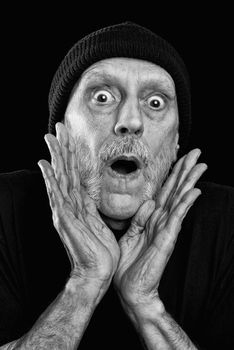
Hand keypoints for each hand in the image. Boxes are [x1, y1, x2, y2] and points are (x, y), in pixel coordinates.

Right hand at [38, 123, 119, 288]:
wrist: (96, 273)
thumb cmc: (99, 251)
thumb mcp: (98, 223)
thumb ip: (92, 207)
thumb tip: (90, 195)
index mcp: (79, 205)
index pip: (74, 174)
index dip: (71, 156)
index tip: (69, 138)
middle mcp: (69, 205)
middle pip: (64, 171)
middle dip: (61, 149)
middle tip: (57, 128)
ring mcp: (65, 212)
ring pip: (60, 178)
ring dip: (55, 157)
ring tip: (50, 138)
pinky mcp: (66, 220)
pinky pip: (57, 196)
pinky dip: (50, 180)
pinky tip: (45, 166)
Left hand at [114, 149, 206, 310]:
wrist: (130, 290)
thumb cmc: (128, 265)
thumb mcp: (129, 236)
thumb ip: (138, 219)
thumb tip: (148, 202)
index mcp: (151, 219)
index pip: (164, 192)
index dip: (172, 175)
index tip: (180, 159)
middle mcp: (161, 221)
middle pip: (175, 191)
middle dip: (185, 171)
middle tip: (197, 153)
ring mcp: (166, 229)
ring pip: (179, 200)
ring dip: (189, 182)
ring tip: (201, 165)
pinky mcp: (166, 239)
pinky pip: (177, 218)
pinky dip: (185, 204)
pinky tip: (194, 191)